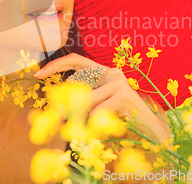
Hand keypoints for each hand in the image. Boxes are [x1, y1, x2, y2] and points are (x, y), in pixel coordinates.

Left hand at [34, 53, 169, 142]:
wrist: (153, 132)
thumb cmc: (124, 119)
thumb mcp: (101, 106)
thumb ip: (85, 100)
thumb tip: (56, 105)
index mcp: (105, 72)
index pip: (76, 60)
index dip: (56, 65)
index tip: (38, 74)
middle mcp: (112, 74)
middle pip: (75, 85)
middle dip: (60, 105)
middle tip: (50, 121)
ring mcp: (118, 84)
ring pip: (83, 102)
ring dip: (79, 120)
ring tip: (83, 131)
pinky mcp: (122, 98)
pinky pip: (95, 113)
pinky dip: (94, 125)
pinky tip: (104, 130)